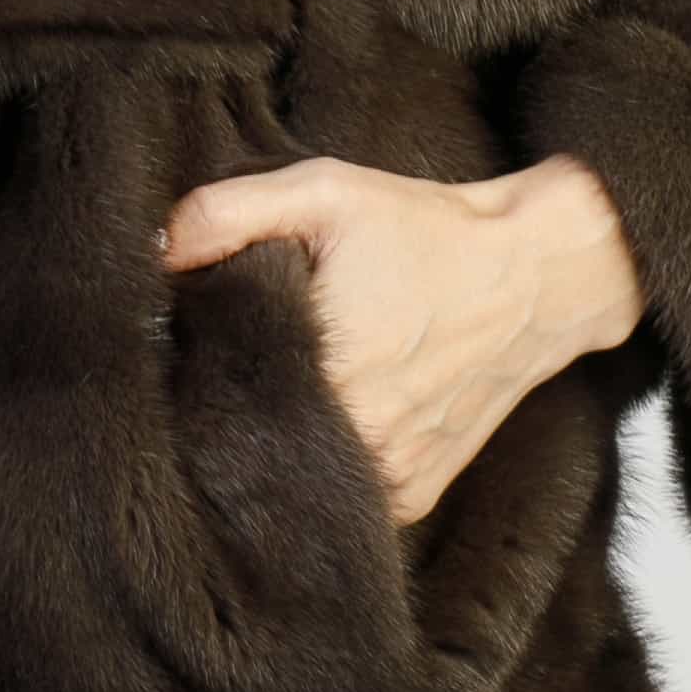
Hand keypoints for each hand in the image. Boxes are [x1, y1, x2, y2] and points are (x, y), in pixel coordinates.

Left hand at [159, 149, 648, 525]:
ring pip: (291, 482)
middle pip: (246, 449)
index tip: (186, 348)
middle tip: (229, 366)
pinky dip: (322, 467)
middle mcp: (355, 443)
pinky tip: (322, 419)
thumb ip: (227, 212)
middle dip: (227, 412)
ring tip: (276, 393)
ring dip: (274, 446)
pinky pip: (340, 498)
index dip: (189, 377)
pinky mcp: (412, 498)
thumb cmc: (429, 232)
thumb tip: (152, 251)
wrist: (538, 278)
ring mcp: (386, 481)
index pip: (209, 404)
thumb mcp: (325, 193)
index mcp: (322, 375)